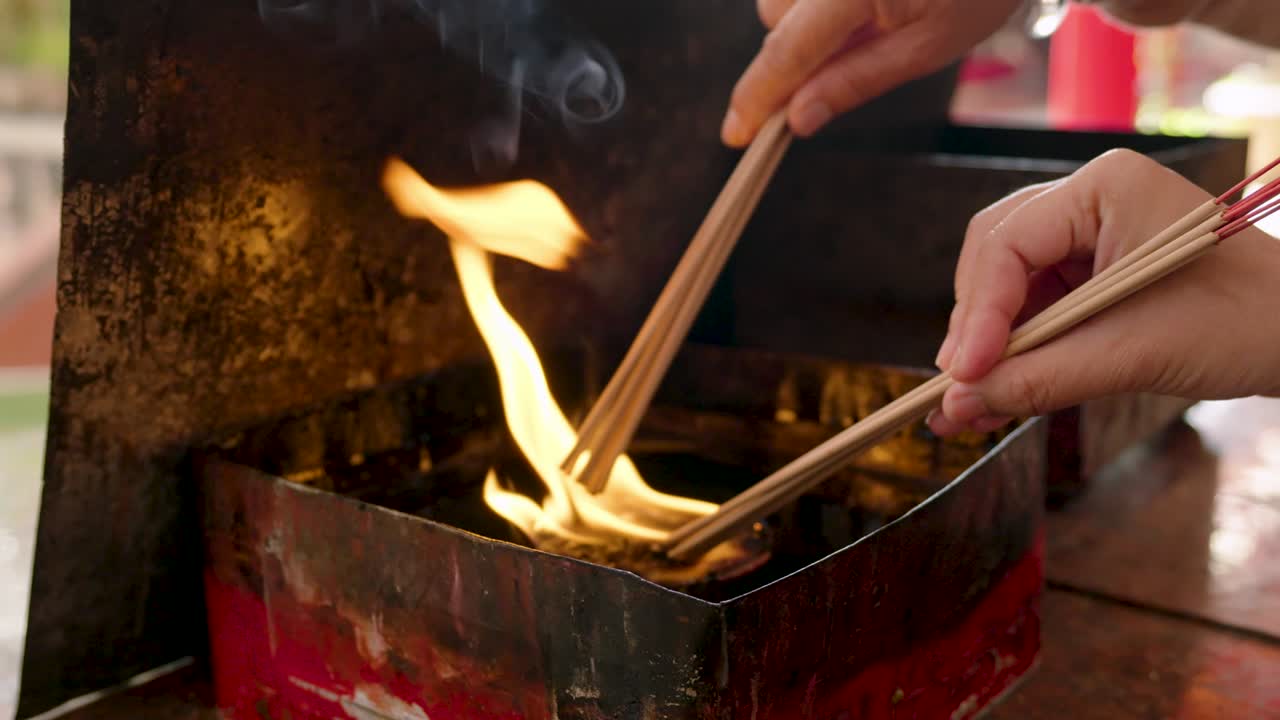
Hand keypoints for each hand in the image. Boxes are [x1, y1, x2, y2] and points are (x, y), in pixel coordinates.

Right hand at [721, 0, 1023, 146]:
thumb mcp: (927, 47)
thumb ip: (853, 82)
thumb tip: (796, 120)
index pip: (785, 55)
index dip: (755, 100)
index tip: (737, 135)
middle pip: (772, 20)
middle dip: (793, 50)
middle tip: (852, 54)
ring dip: (805, 19)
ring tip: (868, 16)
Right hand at [928, 149, 1279, 435]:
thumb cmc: (1245, 323)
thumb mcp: (1135, 354)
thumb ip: (1040, 378)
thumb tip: (957, 406)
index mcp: (1104, 188)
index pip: (1008, 243)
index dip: (978, 311)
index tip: (964, 372)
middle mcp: (1087, 201)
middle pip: (994, 257)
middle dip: (975, 324)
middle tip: (961, 386)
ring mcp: (1087, 235)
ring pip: (1005, 285)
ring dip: (989, 344)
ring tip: (972, 402)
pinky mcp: (1090, 274)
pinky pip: (1032, 307)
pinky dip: (1015, 351)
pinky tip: (999, 391)